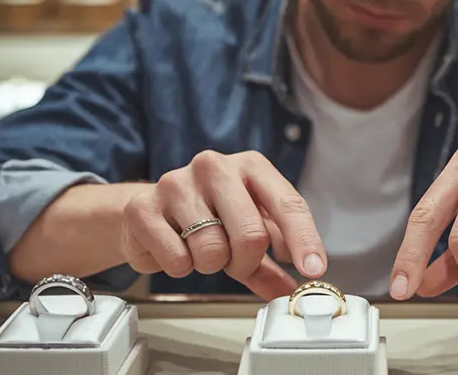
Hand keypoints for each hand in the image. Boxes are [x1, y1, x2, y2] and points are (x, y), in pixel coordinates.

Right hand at [119, 150, 326, 299]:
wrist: (146, 211)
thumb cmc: (205, 217)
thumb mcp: (245, 233)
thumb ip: (269, 262)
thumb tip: (290, 290)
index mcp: (250, 166)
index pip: (288, 204)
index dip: (304, 240)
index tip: (313, 269)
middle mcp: (215, 166)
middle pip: (251, 235)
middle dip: (246, 262)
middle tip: (234, 263)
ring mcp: (177, 183)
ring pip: (213, 250)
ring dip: (211, 265)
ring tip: (200, 249)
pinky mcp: (144, 207)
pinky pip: (178, 259)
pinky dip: (181, 267)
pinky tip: (175, 248)